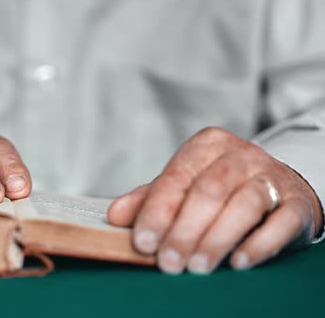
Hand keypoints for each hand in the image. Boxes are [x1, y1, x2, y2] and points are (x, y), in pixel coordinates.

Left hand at [108, 127, 322, 273]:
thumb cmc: (221, 188)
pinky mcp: (297, 201)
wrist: (279, 186)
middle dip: (184, 230)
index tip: (142, 242)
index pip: (176, 178)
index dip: (157, 212)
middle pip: (208, 191)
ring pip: (243, 204)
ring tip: (197, 267)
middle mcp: (240, 155)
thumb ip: (150, 199)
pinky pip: (281, 221)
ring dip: (217, 239)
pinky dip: (260, 243)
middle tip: (169, 263)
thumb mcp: (184, 186)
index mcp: (206, 146)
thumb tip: (115, 216)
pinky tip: (240, 262)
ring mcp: (271, 176)